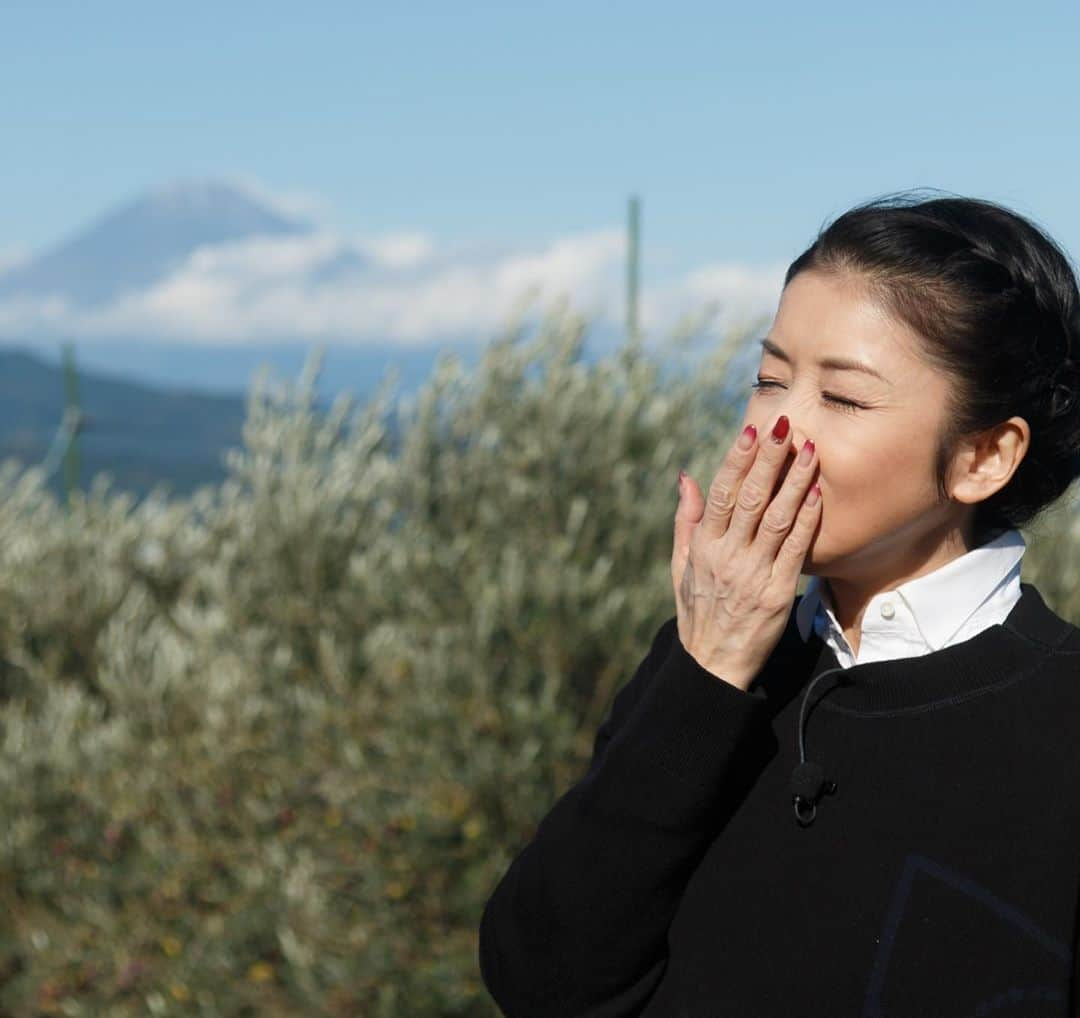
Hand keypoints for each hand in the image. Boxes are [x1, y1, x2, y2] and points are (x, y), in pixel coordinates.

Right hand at [671, 414, 821, 690]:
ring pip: (777, 519)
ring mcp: (753, 574)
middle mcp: (727, 557)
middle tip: (787, 425)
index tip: (751, 432)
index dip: (737, 461)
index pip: (721, 494)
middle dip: (770, 459)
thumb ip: (686, 520)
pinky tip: (817, 493)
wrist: (714, 663)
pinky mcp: (777, 593)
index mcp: (703, 547)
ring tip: (810, 449)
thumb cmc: (697, 610)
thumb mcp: (681, 565)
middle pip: (751, 499)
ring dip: (795, 481)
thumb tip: (686, 477)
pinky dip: (807, 520)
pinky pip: (796, 549)